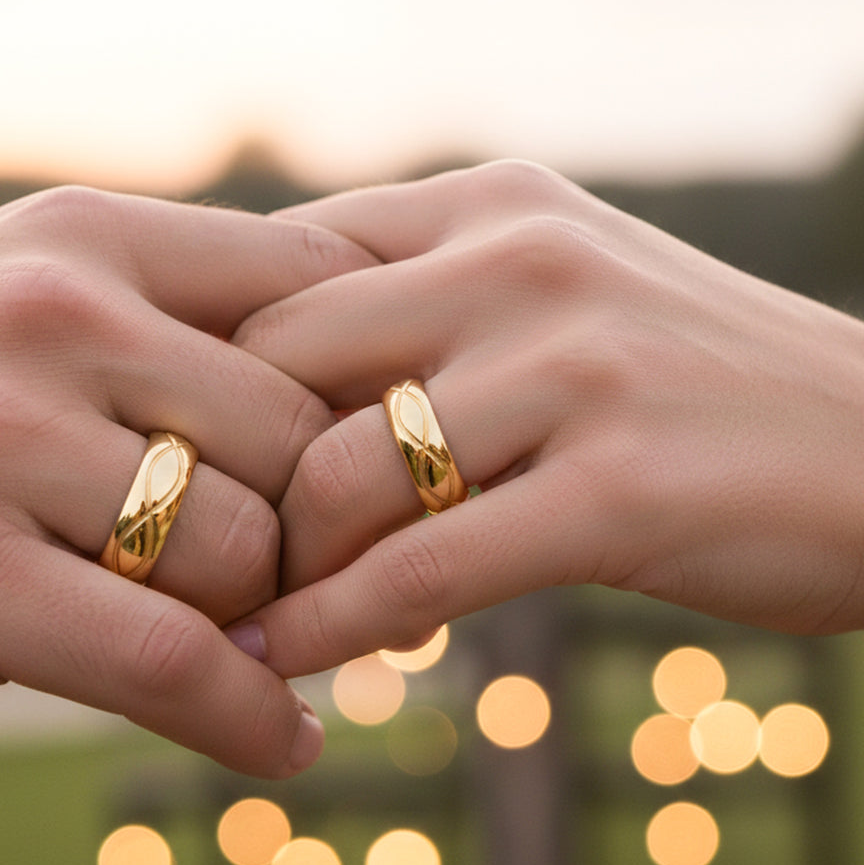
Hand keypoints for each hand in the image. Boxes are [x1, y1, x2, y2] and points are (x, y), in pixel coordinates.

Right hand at [0, 186, 374, 775]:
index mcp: (88, 238)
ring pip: (242, 545)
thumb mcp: (24, 304)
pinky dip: (245, 714)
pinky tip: (279, 740)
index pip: (314, 284)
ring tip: (253, 642)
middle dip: (321, 524)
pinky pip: (168, 656)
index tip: (391, 456)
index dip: (372, 384)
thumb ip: (169, 326)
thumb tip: (346, 394)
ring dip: (265, 616)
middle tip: (328, 578)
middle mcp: (51, 313)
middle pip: (295, 431)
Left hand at [231, 161, 863, 677]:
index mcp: (489, 206)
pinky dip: (332, 625)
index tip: (178, 440)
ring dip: (287, 560)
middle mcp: (520, 261)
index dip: (209, 362)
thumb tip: (266, 377)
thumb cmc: (686, 380)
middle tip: (205, 540)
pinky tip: (287, 658)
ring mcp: (572, 367)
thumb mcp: (554, 294)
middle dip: (228, 465)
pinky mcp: (617, 486)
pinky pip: (419, 570)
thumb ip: (423, 304)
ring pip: (340, 473)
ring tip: (277, 605)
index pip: (280, 263)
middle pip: (281, 361)